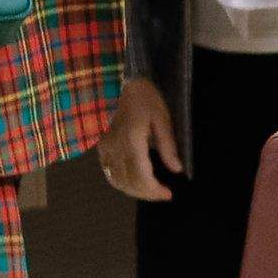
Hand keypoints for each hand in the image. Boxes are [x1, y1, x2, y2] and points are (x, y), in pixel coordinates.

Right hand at [100, 81, 180, 202]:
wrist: (117, 82)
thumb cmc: (143, 97)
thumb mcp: (162, 118)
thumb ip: (168, 145)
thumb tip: (177, 169)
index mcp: (132, 141)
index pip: (141, 176)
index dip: (154, 190)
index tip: (169, 194)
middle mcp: (114, 149)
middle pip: (128, 182)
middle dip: (147, 193)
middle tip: (164, 194)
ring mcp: (104, 148)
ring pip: (116, 179)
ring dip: (134, 190)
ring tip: (152, 191)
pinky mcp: (100, 146)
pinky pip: (108, 171)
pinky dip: (122, 182)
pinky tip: (135, 182)